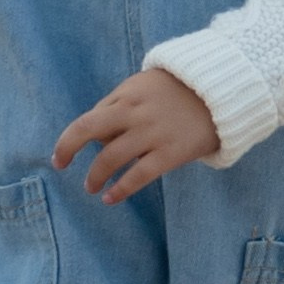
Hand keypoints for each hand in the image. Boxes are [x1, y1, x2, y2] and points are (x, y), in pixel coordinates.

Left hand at [53, 67, 220, 201]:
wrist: (223, 91)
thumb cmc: (181, 90)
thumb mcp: (146, 85)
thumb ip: (121, 104)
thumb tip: (99, 135)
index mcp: (127, 95)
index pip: (90, 118)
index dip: (72, 138)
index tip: (62, 154)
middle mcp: (134, 112)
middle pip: (87, 130)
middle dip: (68, 148)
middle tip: (61, 165)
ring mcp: (152, 133)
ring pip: (110, 158)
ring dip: (95, 175)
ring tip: (91, 187)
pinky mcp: (170, 153)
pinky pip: (138, 176)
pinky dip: (120, 189)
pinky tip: (110, 198)